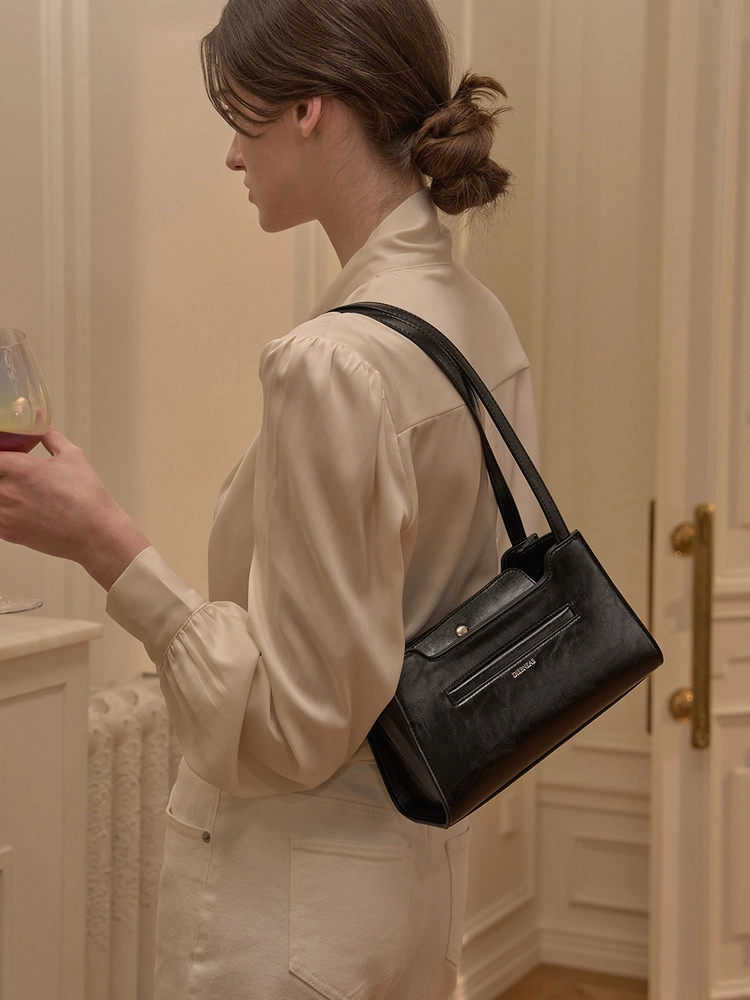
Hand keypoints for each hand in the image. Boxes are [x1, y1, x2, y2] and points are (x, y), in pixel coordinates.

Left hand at [0, 426, 149, 589]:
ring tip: (13, 486)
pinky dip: (0, 507)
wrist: (96, 535)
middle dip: (0, 469)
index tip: (4, 451)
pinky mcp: (6, 532)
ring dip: (0, 488)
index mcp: (22, 469)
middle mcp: (8, 492)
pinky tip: (14, 503)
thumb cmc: (87, 497)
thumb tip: (40, 420)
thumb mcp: (73, 456)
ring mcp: (4, 514)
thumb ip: (49, 435)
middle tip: (8, 467)